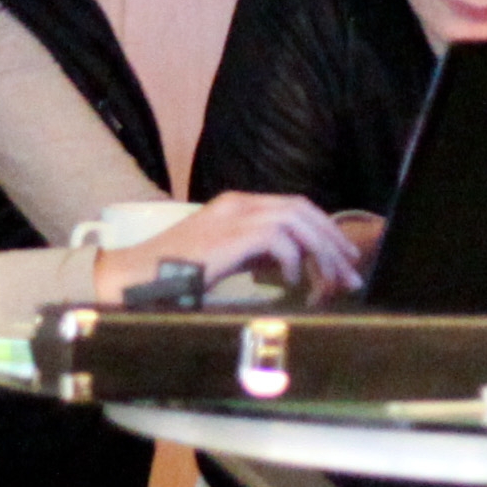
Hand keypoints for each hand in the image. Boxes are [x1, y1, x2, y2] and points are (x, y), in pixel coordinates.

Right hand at [92, 192, 364, 304]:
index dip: (323, 230)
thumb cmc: (174, 275)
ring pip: (297, 221)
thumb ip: (254, 253)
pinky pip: (279, 240)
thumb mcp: (223, 257)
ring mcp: (234, 216)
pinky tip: (290, 283)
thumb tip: (291, 265)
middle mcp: (238, 203)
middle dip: (332, 241)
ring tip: (330, 282)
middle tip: (351, 272)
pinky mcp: (230, 235)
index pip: (294, 206)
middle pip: (303, 209)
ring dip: (321, 253)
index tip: (342, 258)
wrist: (135, 278)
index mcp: (236, 205)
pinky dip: (293, 261)